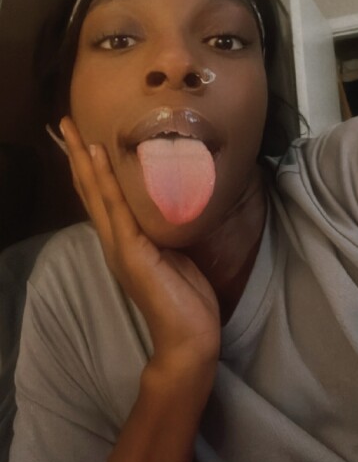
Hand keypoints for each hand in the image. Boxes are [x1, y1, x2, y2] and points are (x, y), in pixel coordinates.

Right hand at [61, 116, 220, 372]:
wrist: (188, 337)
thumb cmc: (186, 299)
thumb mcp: (176, 254)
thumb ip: (166, 231)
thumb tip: (172, 203)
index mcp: (126, 241)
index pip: (102, 197)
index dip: (90, 167)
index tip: (83, 138)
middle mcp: (116, 241)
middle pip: (91, 191)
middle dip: (78, 156)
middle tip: (66, 123)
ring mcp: (121, 246)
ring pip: (98, 195)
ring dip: (85, 162)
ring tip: (75, 132)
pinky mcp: (133, 252)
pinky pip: (117, 211)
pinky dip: (104, 184)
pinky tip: (96, 160)